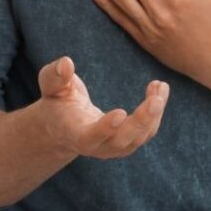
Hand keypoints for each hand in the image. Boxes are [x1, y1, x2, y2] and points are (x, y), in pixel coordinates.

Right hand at [37, 55, 167, 158]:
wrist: (65, 125)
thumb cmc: (57, 102)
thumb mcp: (51, 87)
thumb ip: (55, 76)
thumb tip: (66, 63)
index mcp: (74, 134)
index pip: (89, 137)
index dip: (105, 128)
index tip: (120, 112)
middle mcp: (97, 147)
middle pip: (122, 141)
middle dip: (140, 121)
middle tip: (156, 100)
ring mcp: (115, 147)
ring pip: (140, 137)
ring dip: (154, 113)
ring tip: (160, 86)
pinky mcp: (130, 141)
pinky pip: (148, 130)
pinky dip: (157, 110)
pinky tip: (160, 87)